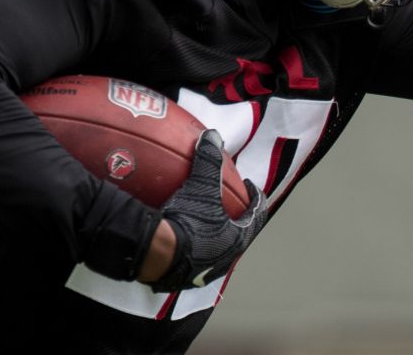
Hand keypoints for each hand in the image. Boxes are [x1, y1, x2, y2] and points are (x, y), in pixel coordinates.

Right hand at [146, 129, 266, 291]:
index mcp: (238, 238)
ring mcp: (205, 271)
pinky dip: (189, 246)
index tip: (250, 186)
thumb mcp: (200, 186)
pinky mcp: (183, 278)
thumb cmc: (187, 221)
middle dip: (234, 217)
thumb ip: (208, 160)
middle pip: (238, 234)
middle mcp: (226, 258)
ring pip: (216, 250)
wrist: (157, 256)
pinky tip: (175, 237)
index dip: (255, 198)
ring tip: (203, 219)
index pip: (256, 215)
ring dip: (213, 234)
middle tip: (228, 202)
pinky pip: (191, 260)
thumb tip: (212, 135)